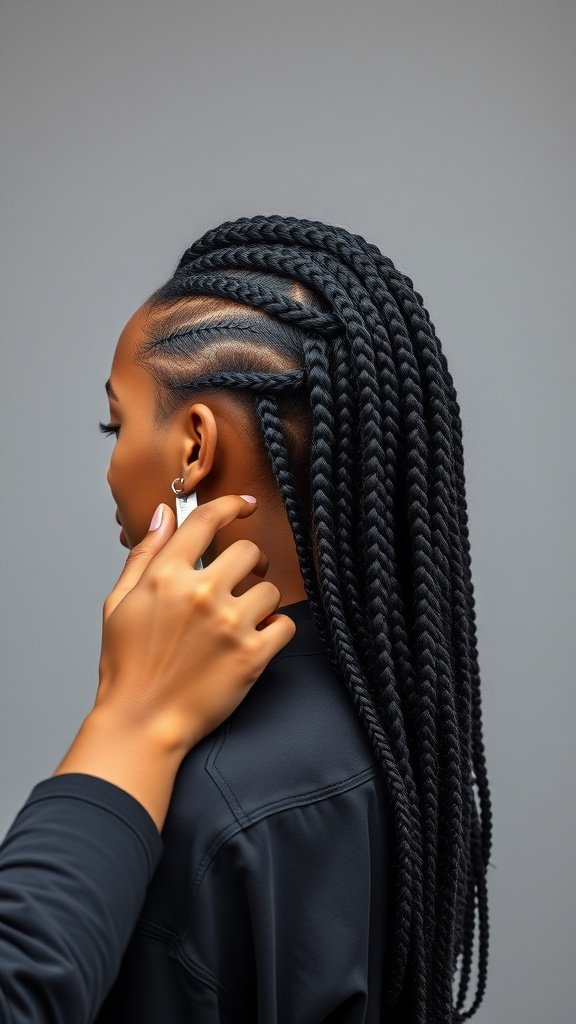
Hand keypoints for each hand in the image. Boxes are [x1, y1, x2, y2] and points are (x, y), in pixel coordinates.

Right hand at [95, 494, 296, 753]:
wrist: (142, 723)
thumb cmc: (128, 667)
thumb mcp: (119, 603)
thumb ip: (144, 554)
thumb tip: (163, 514)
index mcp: (165, 577)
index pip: (206, 521)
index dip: (231, 506)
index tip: (245, 505)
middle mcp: (200, 594)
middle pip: (249, 552)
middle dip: (250, 563)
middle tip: (244, 579)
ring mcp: (229, 624)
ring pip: (270, 589)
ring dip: (262, 602)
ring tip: (243, 620)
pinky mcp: (252, 655)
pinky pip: (285, 624)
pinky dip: (276, 631)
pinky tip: (257, 640)